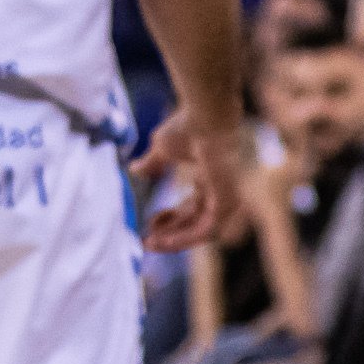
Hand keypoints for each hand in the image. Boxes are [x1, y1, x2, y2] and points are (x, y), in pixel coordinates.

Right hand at [130, 103, 241, 252]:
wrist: (204, 119)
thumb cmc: (188, 127)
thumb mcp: (163, 150)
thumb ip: (152, 163)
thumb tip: (135, 169)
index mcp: (209, 179)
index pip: (192, 208)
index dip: (170, 219)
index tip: (149, 223)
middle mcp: (220, 191)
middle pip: (196, 222)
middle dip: (171, 233)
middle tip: (148, 241)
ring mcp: (227, 198)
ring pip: (202, 231)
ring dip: (176, 240)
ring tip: (152, 244)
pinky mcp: (228, 202)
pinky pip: (208, 230)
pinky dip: (186, 237)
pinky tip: (165, 240)